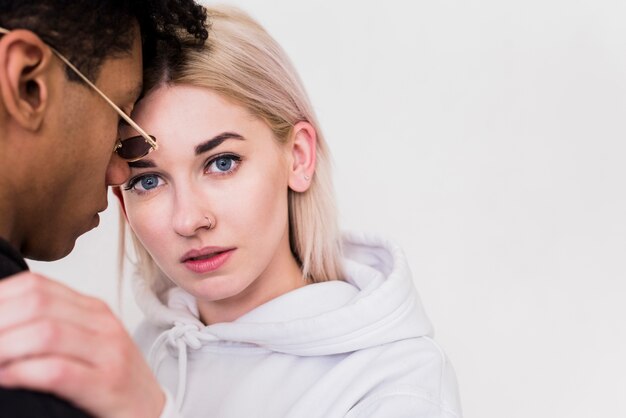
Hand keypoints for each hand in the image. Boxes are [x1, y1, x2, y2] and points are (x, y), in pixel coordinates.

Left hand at [0, 272, 164, 417]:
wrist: (151, 411)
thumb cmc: (110, 381)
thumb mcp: (84, 344)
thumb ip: (50, 327)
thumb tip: (2, 322)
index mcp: (92, 309)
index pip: (36, 286)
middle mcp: (102, 323)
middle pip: (37, 303)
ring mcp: (109, 351)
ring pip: (46, 332)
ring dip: (4, 347)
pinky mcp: (108, 382)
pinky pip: (58, 371)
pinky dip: (23, 373)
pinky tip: (5, 379)